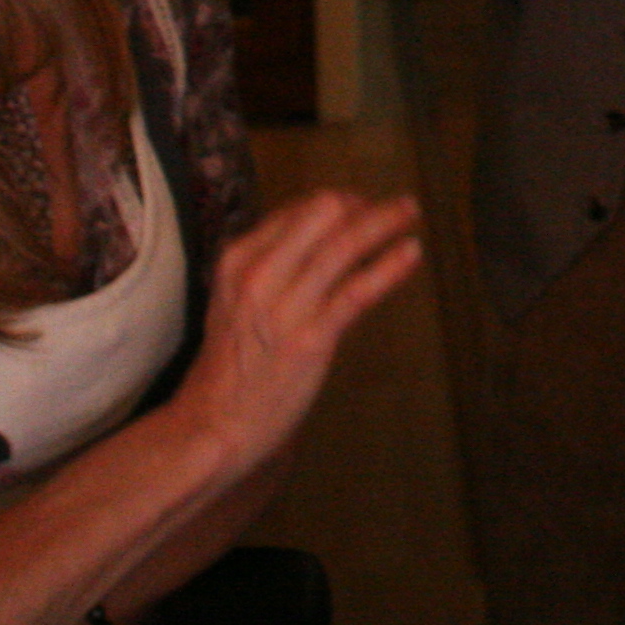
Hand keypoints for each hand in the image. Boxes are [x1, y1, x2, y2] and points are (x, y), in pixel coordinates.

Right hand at [180, 188, 422, 466]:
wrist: (213, 421)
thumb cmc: (230, 364)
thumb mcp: (235, 300)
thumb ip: (270, 268)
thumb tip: (317, 242)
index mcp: (236, 259)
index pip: (295, 209)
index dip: (336, 202)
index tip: (360, 205)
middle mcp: (258, 272)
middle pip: (322, 213)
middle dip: (363, 205)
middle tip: (392, 209)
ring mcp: (285, 304)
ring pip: (344, 244)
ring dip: (384, 222)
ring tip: (410, 211)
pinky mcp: (311, 337)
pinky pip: (357, 291)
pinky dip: (389, 267)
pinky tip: (411, 252)